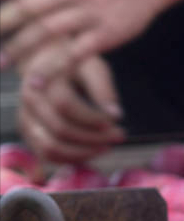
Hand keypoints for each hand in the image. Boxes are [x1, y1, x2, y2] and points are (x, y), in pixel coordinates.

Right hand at [17, 40, 125, 163]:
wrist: (50, 62)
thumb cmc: (76, 64)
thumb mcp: (93, 67)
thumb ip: (103, 89)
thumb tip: (116, 115)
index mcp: (41, 79)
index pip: (65, 105)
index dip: (93, 117)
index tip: (117, 119)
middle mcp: (29, 101)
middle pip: (60, 129)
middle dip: (94, 137)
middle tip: (120, 135)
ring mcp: (26, 119)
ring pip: (52, 147)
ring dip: (84, 152)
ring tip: (108, 146)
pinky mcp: (30, 133)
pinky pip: (48, 155)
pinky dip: (72, 158)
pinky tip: (94, 150)